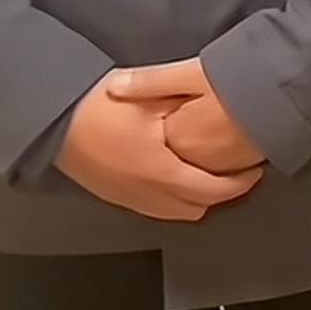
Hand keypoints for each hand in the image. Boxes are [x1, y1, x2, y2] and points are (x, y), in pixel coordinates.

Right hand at [55, 73, 264, 220]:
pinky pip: (157, 209)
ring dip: (199, 198)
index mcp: (160, 172)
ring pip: (177, 213)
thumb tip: (215, 105)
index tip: (256, 169)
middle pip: (197, 208)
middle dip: (222, 194)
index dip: (239, 183)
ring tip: (214, 174)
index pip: (211, 190)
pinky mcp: (116, 197)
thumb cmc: (101, 105)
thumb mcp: (148, 96)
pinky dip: (176, 199)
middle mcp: (147, 195)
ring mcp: (129, 200)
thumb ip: (182, 105)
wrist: (54, 120)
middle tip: (240, 172)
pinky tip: (179, 177)